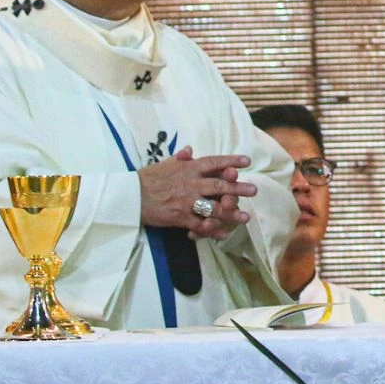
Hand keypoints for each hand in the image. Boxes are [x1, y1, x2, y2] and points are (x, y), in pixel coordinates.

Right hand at [139, 147, 254, 239]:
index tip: (246, 161)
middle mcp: (191, 184)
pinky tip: (223, 234)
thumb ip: (181, 158)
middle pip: (219, 186)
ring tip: (245, 217)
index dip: (231, 161)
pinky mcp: (180, 218)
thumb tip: (190, 149)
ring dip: (231, 213)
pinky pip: (199, 225)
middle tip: (254, 190)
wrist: (130, 196)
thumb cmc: (148, 178)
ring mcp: (186, 202)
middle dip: (238, 188)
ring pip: (213, 208)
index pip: (214, 162)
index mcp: (189, 169)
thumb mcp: (165, 164)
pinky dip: (212, 230)